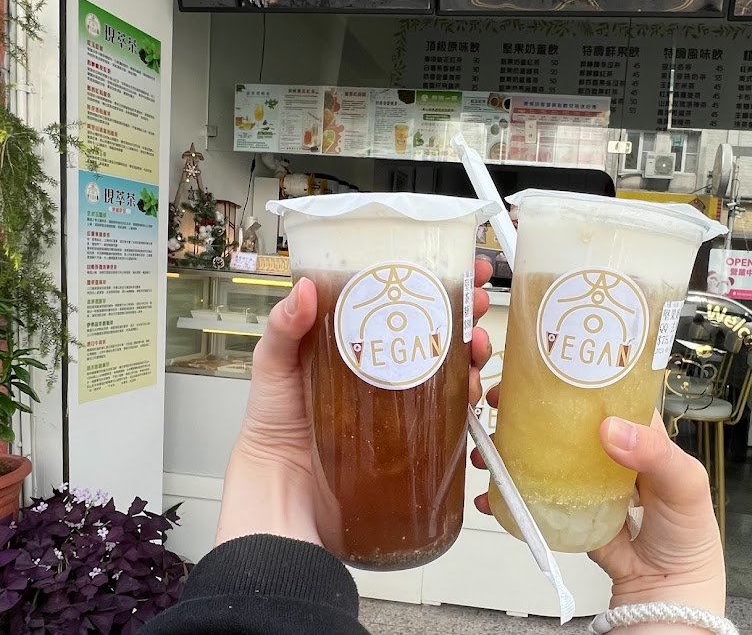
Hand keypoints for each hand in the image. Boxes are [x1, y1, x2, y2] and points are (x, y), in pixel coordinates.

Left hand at [215, 259, 493, 547]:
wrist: (282, 491)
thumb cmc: (272, 424)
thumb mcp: (273, 364)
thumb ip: (284, 326)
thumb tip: (303, 288)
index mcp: (358, 338)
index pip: (401, 298)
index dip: (432, 278)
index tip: (460, 261)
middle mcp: (385, 364)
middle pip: (437, 326)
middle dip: (467, 309)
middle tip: (478, 300)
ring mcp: (403, 399)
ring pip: (452, 364)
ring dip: (474, 349)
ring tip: (476, 344)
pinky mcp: (415, 434)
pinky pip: (452, 410)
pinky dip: (468, 394)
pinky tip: (470, 387)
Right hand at [473, 402, 723, 619]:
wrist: (669, 590)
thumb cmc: (687, 530)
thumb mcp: (684, 482)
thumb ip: (655, 452)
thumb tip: (611, 429)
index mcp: (634, 428)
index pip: (599, 392)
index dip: (569, 377)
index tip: (538, 371)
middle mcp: (604, 448)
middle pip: (559, 418)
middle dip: (524, 407)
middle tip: (499, 402)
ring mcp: (582, 478)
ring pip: (539, 452)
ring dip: (509, 445)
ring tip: (487, 447)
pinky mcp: (566, 509)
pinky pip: (533, 495)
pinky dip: (507, 493)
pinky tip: (491, 493)